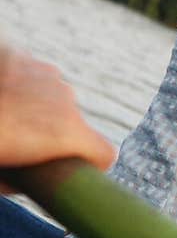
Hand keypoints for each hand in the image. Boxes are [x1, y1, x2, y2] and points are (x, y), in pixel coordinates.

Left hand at [0, 50, 115, 192]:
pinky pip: (33, 76)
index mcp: (65, 132)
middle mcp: (63, 98)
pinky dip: (21, 86)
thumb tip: (28, 182)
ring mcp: (43, 72)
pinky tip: (0, 95)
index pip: (105, 154)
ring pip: (54, 96)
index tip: (72, 170)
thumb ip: (25, 183)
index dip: (90, 165)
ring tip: (6, 117)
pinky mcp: (20, 54)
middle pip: (75, 123)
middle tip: (23, 146)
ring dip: (38, 108)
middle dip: (56, 135)